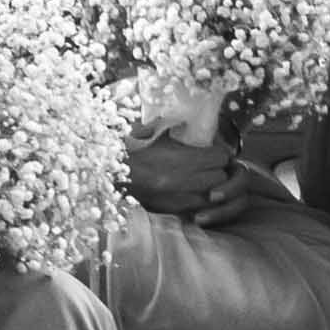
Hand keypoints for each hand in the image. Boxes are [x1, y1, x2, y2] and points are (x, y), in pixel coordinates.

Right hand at [127, 130, 261, 225]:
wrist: (109, 176)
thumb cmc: (131, 152)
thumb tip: (192, 119)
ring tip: (202, 180)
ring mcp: (179, 199)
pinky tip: (191, 193)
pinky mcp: (172, 211)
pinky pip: (198, 208)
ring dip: (211, 187)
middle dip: (217, 170)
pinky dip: (199, 201)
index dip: (219, 153)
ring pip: (213, 195)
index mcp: (181, 158)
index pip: (220, 157)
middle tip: (210, 166)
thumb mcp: (153, 133)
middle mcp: (183, 181)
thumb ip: (175, 126)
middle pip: (220, 177)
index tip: (213, 152)